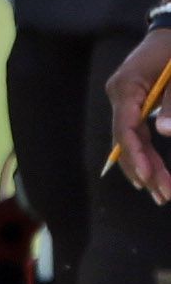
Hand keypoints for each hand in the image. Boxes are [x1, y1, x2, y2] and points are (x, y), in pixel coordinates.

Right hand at [108, 28, 170, 205]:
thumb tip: (164, 132)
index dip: (136, 156)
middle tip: (164, 195)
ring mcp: (125, 99)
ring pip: (131, 140)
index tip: (149, 179)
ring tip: (162, 192)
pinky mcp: (134, 101)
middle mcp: (120, 95)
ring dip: (146, 166)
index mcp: (126, 87)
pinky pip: (135, 132)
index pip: (125, 128)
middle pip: (126, 140)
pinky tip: (154, 172)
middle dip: (144, 169)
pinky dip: (146, 153)